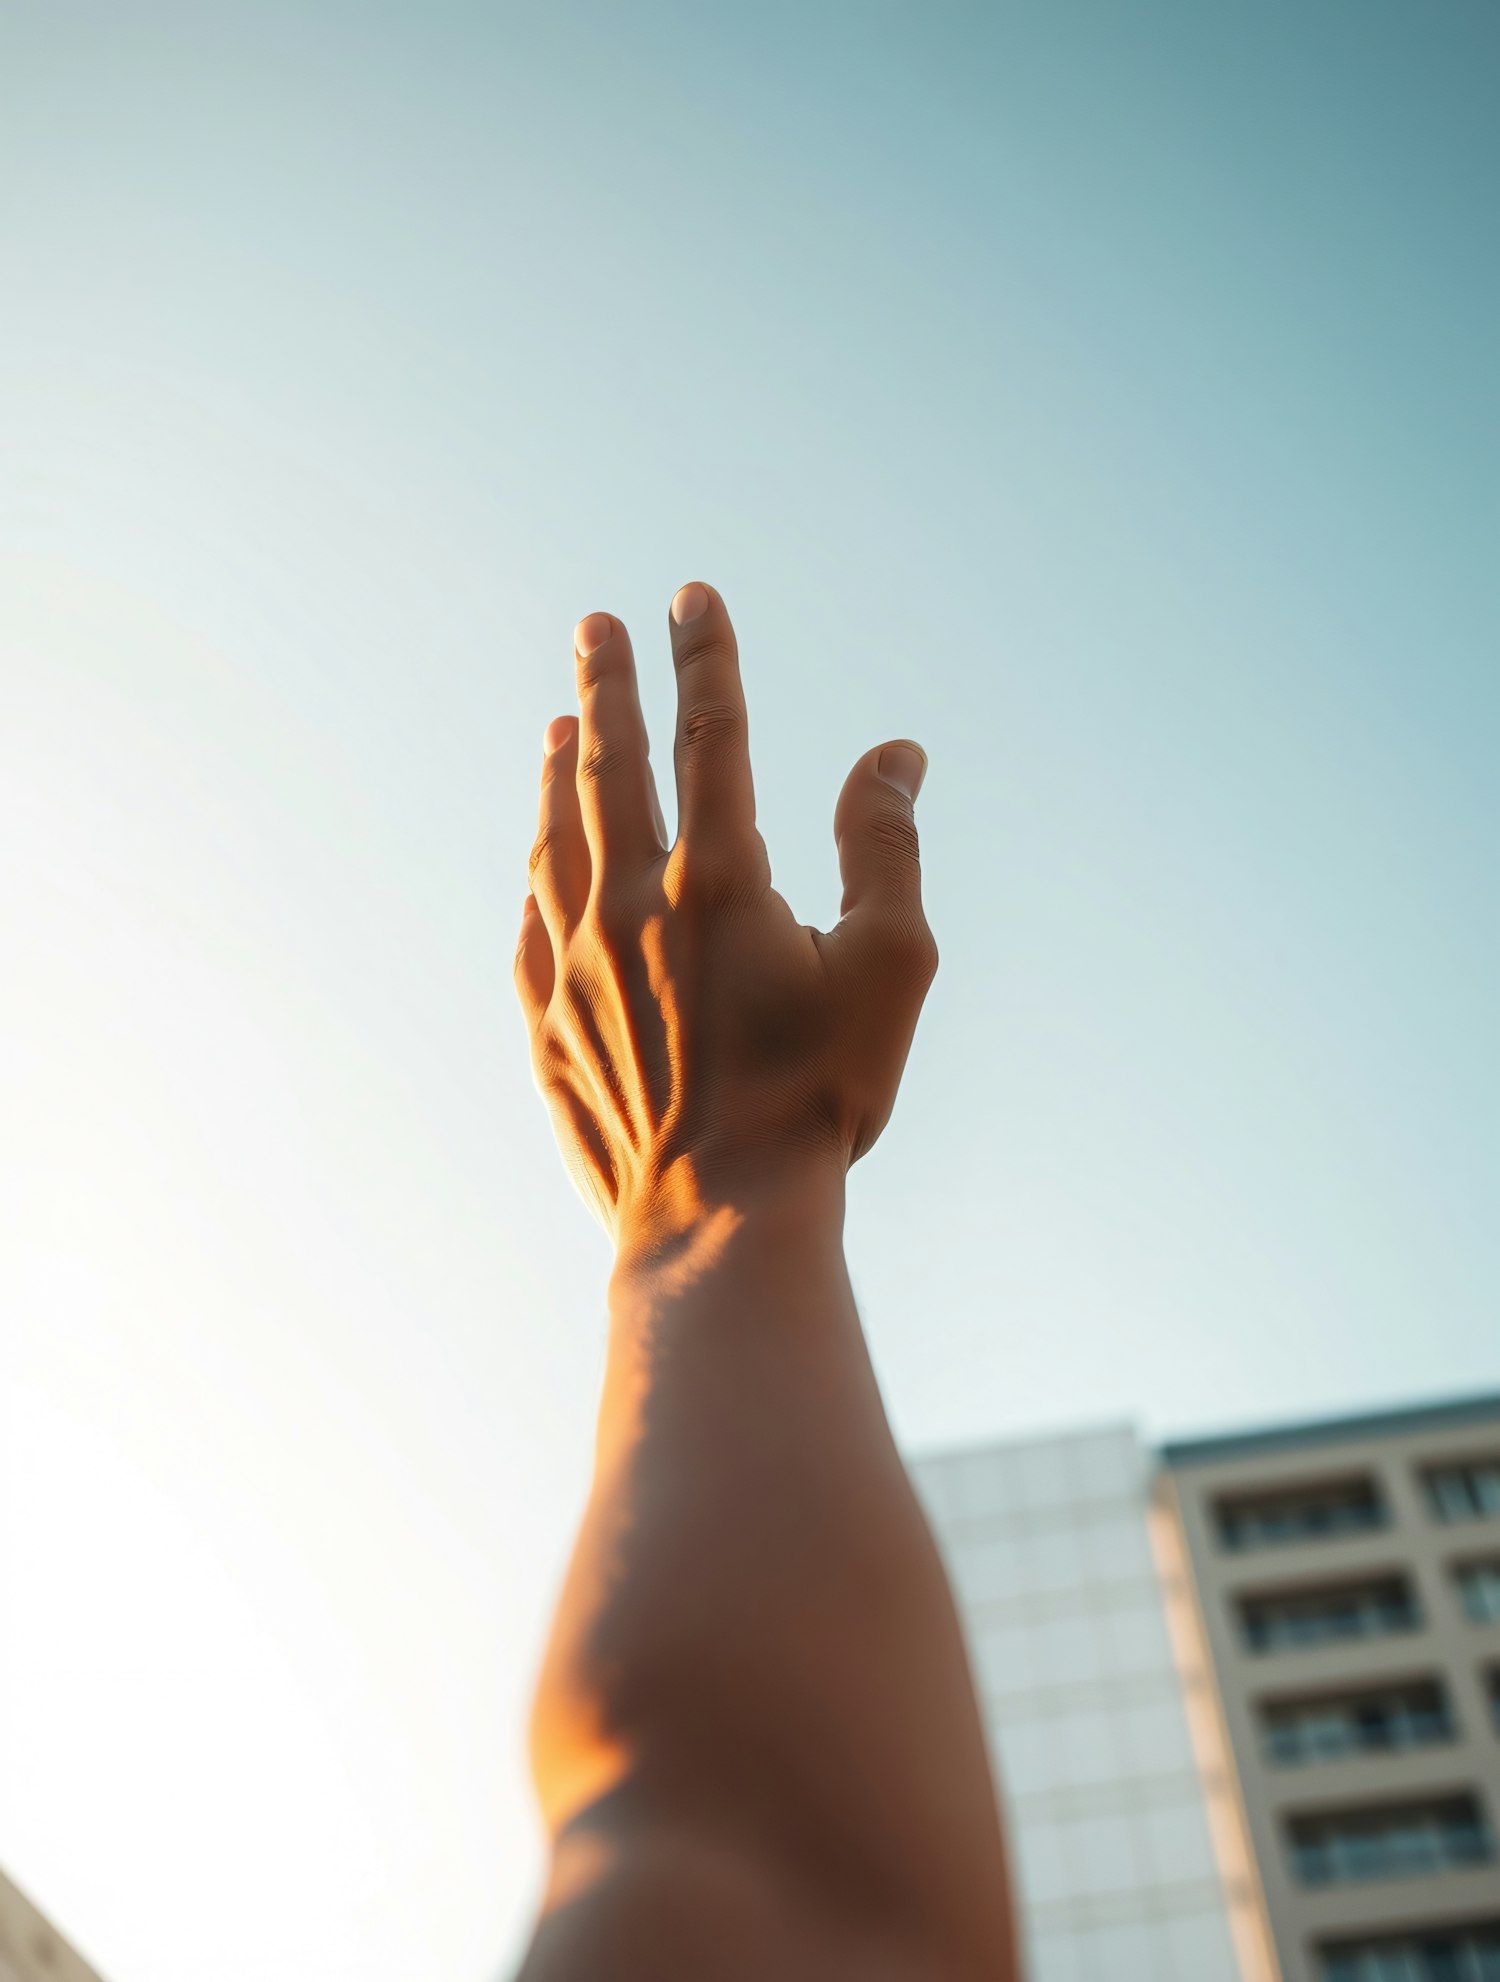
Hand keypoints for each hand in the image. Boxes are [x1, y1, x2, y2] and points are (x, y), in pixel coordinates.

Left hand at [513, 581, 937, 1259]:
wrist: (720, 1217)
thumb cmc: (821, 1092)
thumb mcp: (890, 964)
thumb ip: (886, 845)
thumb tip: (894, 751)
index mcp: (719, 879)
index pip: (709, 734)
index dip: (705, 657)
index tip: (690, 596)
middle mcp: (628, 905)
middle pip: (609, 766)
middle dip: (605, 684)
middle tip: (591, 626)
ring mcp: (573, 966)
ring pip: (554, 839)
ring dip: (560, 774)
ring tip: (560, 727)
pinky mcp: (545, 1025)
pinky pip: (528, 926)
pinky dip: (536, 875)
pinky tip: (537, 862)